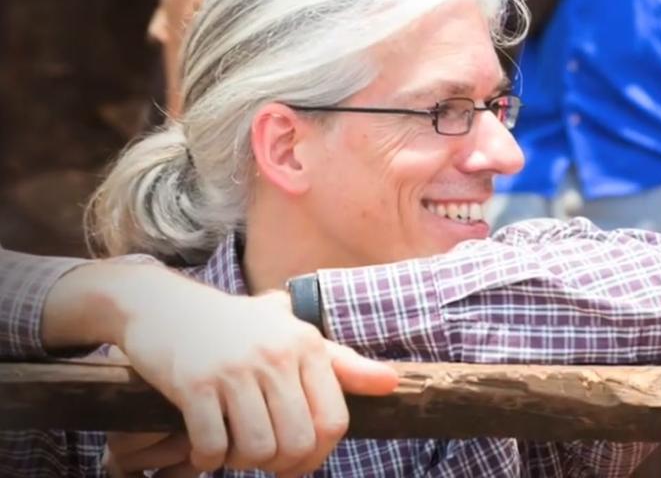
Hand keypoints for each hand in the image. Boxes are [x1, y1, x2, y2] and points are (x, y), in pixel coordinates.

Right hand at [99, 267, 398, 473]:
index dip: (318, 455)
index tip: (297, 461)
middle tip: (261, 460)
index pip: (334, 421)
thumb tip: (392, 383)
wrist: (163, 304)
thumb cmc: (236, 327)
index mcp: (307, 344)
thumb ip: (341, 362)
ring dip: (242, 462)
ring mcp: (235, 368)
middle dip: (280, 465)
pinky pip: (213, 445)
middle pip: (297, 442)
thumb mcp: (292, 333)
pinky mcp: (194, 383)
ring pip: (257, 448)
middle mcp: (277, 355)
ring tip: (232, 450)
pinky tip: (202, 447)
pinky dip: (207, 459)